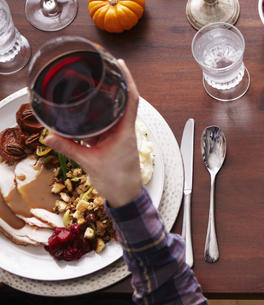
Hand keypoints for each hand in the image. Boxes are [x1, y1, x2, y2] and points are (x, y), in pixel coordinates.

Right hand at [44, 60, 141, 207]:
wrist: (126, 196)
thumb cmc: (117, 180)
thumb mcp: (89, 162)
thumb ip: (69, 148)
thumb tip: (49, 136)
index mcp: (125, 131)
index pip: (131, 100)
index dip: (127, 81)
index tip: (121, 65)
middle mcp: (125, 130)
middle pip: (122, 101)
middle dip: (112, 86)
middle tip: (101, 71)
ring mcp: (120, 135)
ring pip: (113, 113)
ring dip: (104, 102)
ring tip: (91, 88)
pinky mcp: (114, 142)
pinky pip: (106, 124)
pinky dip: (97, 117)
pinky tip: (86, 112)